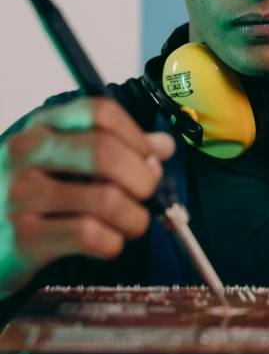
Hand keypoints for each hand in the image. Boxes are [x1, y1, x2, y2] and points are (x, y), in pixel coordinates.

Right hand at [0, 97, 174, 297]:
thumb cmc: (30, 197)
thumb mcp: (64, 161)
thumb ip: (116, 147)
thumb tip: (162, 146)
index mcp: (42, 126)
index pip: (101, 111)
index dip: (137, 136)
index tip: (149, 159)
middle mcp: (26, 153)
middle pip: (105, 152)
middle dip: (142, 178)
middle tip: (145, 194)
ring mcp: (20, 195)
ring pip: (105, 199)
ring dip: (135, 217)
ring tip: (132, 223)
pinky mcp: (22, 238)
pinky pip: (90, 236)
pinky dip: (113, 242)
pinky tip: (108, 242)